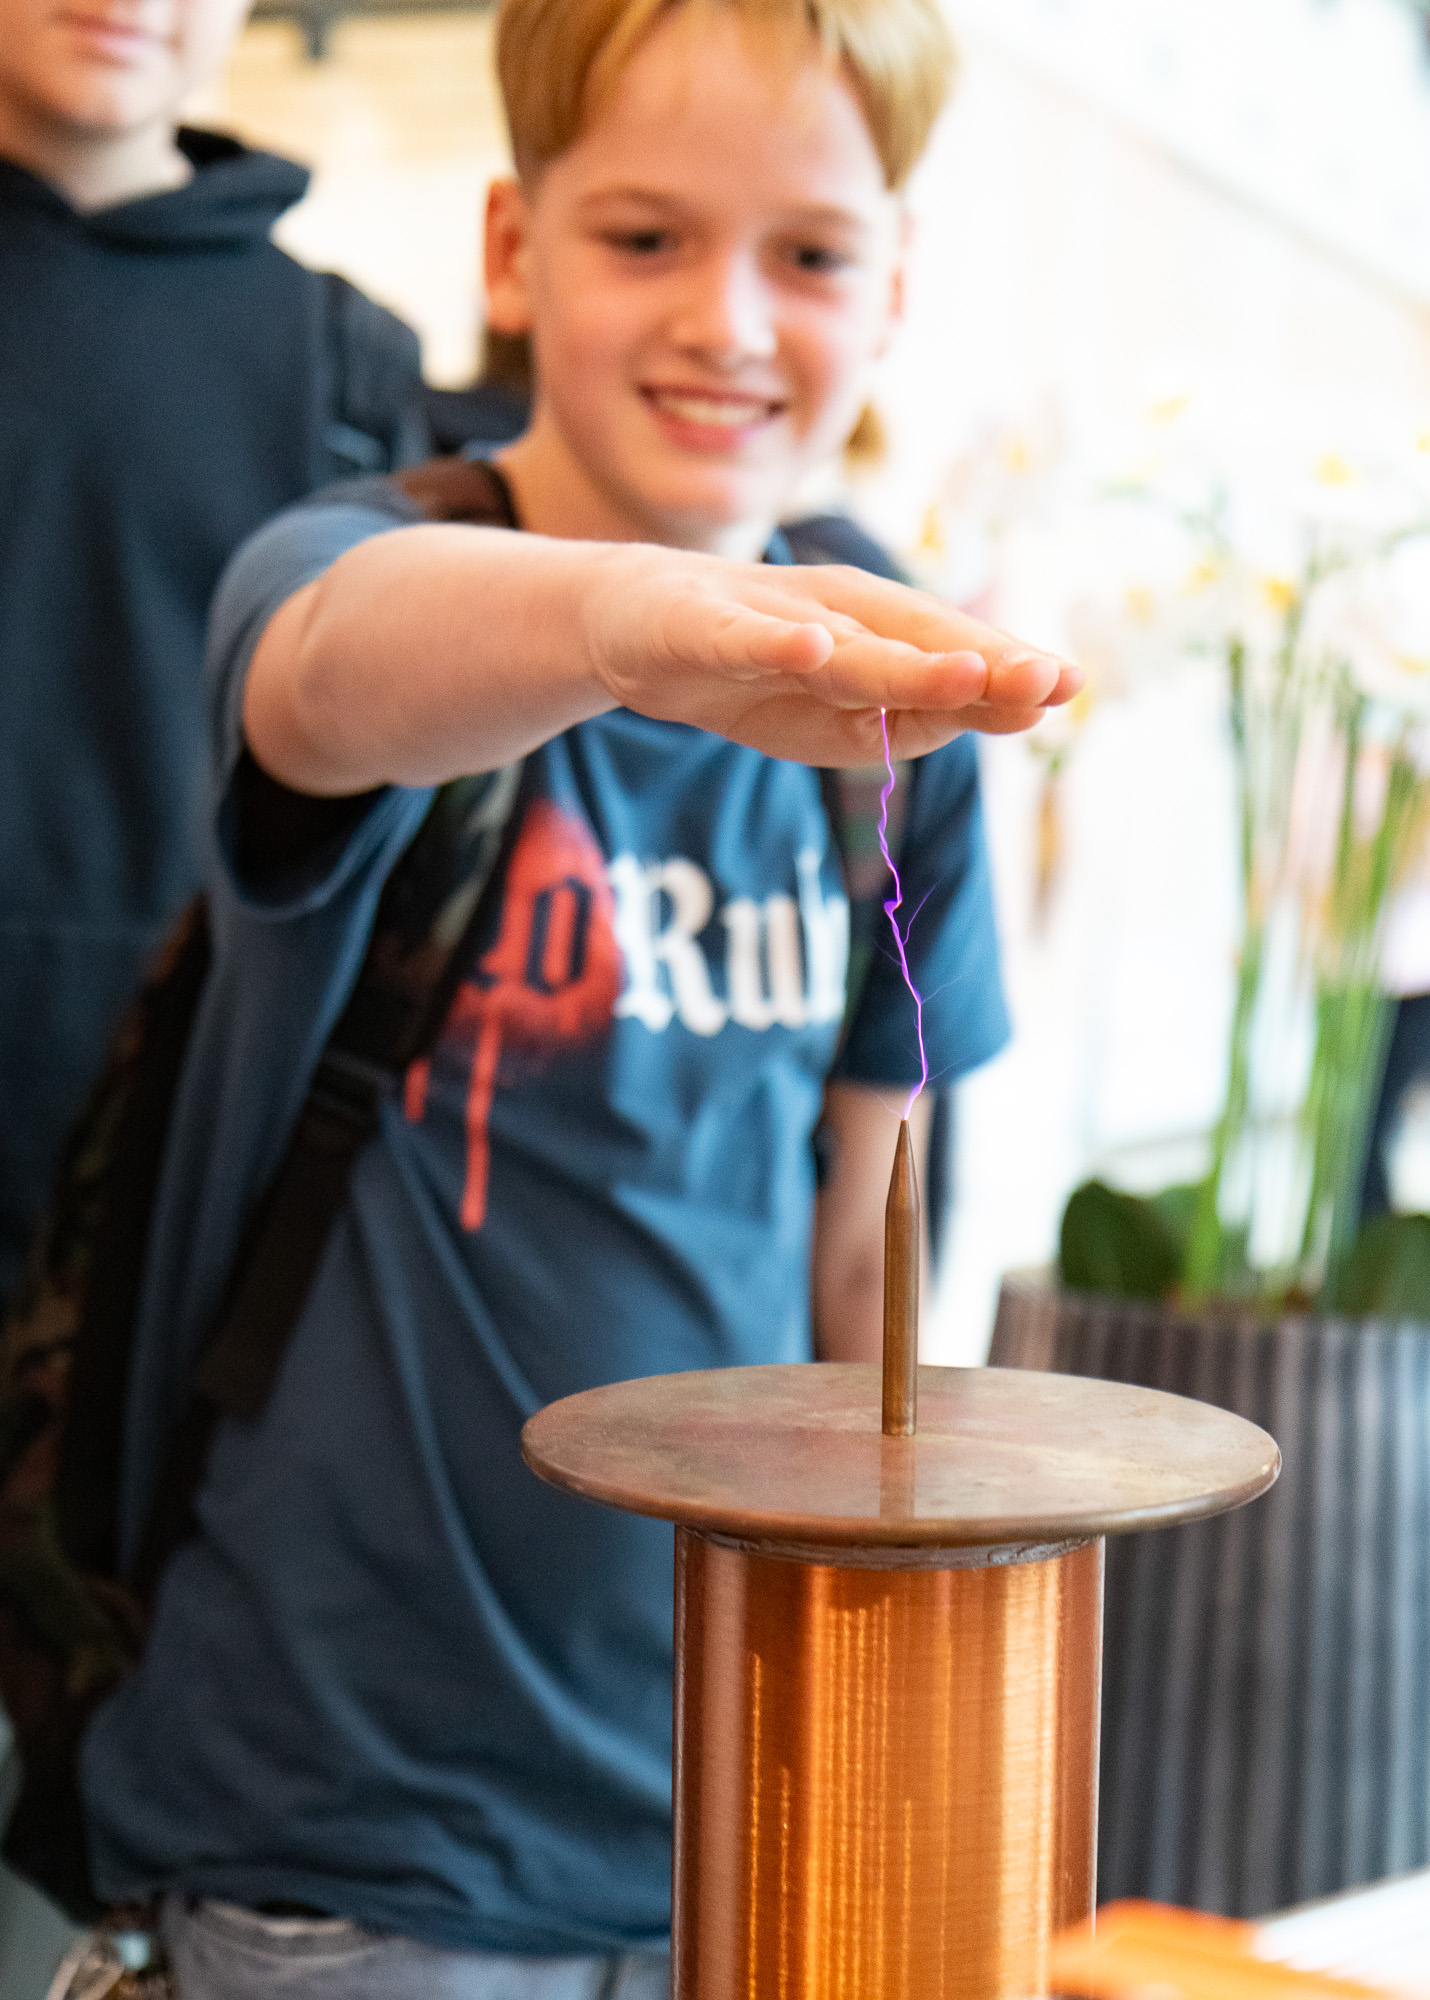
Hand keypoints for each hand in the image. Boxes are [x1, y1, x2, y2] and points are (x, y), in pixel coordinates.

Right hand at [584, 546, 1078, 766]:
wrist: (634, 624)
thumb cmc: (752, 668)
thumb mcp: (838, 710)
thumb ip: (912, 714)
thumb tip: (1008, 712)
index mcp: (874, 632)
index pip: (950, 655)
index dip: (1007, 672)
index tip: (1069, 687)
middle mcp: (835, 612)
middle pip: (915, 643)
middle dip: (981, 664)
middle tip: (1046, 682)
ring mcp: (770, 616)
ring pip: (846, 645)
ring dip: (906, 662)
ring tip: (965, 674)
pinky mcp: (702, 625)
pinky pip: (741, 636)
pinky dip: (773, 642)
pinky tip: (809, 650)